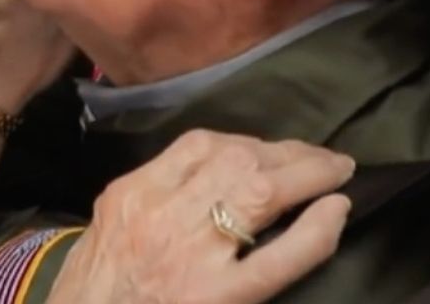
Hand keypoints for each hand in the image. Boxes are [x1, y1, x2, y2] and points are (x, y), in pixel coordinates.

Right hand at [46, 130, 354, 303]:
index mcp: (134, 193)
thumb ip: (153, 196)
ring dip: (307, 174)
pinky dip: (314, 232)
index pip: (199, 145)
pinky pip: (277, 259)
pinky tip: (336, 211)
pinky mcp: (219, 296)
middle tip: (321, 157)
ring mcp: (194, 254)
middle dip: (286, 153)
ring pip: (260, 192)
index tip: (268, 150)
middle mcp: (164, 213)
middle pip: (237, 160)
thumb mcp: (108, 225)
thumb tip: (206, 181)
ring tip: (336, 171)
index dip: (246, 142)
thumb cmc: (93, 287)